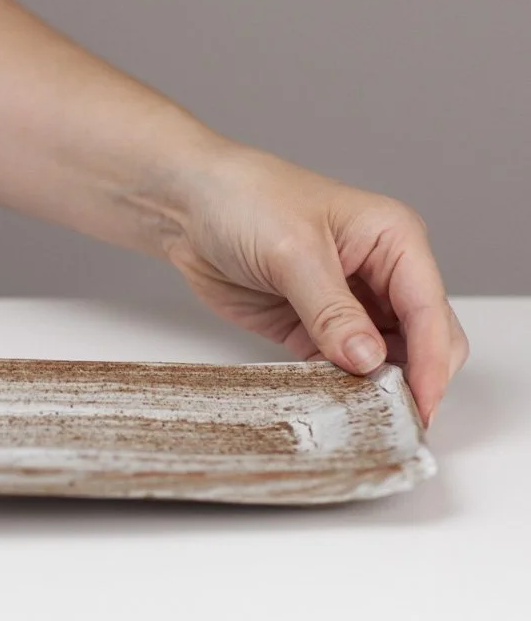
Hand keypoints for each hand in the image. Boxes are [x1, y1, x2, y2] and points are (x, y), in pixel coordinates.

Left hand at [169, 144, 467, 425]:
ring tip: (361, 417)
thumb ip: (332, 311)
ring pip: (384, 358)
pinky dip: (339, 386)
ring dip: (375, 387)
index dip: (432, 362)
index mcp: (394, 239)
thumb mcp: (293, 253)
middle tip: (392, 420)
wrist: (189, 206)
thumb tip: (368, 360)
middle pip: (421, 339)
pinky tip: (330, 404)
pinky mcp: (312, 327)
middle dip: (413, 378)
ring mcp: (347, 303)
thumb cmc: (245, 200)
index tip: (420, 406)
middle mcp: (380, 272)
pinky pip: (339, 366)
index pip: (429, 309)